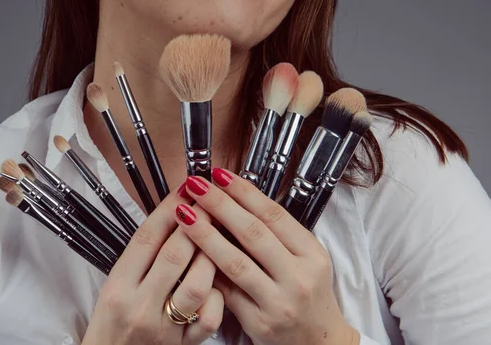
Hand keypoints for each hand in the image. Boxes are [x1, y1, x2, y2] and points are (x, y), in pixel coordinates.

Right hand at [82, 183, 222, 344]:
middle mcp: (139, 306)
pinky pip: (208, 319)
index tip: (186, 187)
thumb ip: (140, 258)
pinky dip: (218, 298)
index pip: (146, 238)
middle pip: (174, 254)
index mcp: (117, 287)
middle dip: (197, 222)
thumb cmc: (112, 324)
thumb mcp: (113, 288)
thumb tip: (170, 217)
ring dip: (212, 255)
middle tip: (211, 200)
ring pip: (197, 284)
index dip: (169, 207)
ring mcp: (163, 328)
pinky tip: (217, 283)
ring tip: (219, 236)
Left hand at [172, 169, 359, 344]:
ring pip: (236, 262)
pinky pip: (227, 292)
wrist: (318, 341)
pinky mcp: (260, 323)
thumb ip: (275, 234)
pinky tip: (188, 253)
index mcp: (311, 253)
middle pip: (253, 233)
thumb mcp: (305, 259)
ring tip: (184, 214)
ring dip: (205, 235)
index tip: (219, 175)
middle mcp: (298, 276)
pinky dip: (207, 270)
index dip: (244, 192)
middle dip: (220, 205)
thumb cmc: (306, 293)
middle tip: (196, 185)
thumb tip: (233, 199)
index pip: (273, 214)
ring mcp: (279, 302)